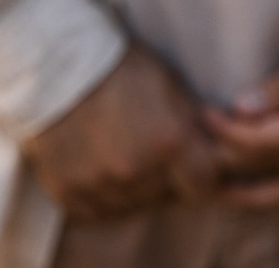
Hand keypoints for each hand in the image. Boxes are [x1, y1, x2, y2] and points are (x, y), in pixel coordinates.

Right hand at [22, 44, 219, 220]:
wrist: (58, 67)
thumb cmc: (124, 69)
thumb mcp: (173, 89)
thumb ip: (194, 127)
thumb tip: (219, 152)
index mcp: (170, 143)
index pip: (205, 184)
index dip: (202, 174)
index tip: (194, 163)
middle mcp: (136, 170)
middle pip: (167, 196)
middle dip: (169, 179)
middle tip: (155, 154)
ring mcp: (99, 185)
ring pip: (132, 206)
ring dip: (136, 189)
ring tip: (125, 155)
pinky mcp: (68, 193)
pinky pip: (98, 210)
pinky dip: (105, 197)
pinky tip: (102, 169)